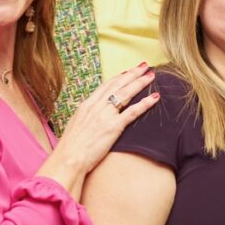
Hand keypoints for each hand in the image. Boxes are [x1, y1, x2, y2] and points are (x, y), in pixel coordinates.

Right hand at [47, 64, 157, 184]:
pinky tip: (155, 98)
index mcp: (87, 105)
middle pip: (118, 85)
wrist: (69, 158)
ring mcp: (106, 115)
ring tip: (151, 76)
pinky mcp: (114, 127)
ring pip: (126, 93)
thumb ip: (87, 117)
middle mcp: (96, 106)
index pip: (106, 85)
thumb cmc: (71, 147)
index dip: (119, 77)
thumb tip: (93, 115)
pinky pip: (133, 112)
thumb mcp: (76, 125)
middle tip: (144, 66)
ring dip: (140, 83)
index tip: (129, 71)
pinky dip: (145, 103)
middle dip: (133, 74)